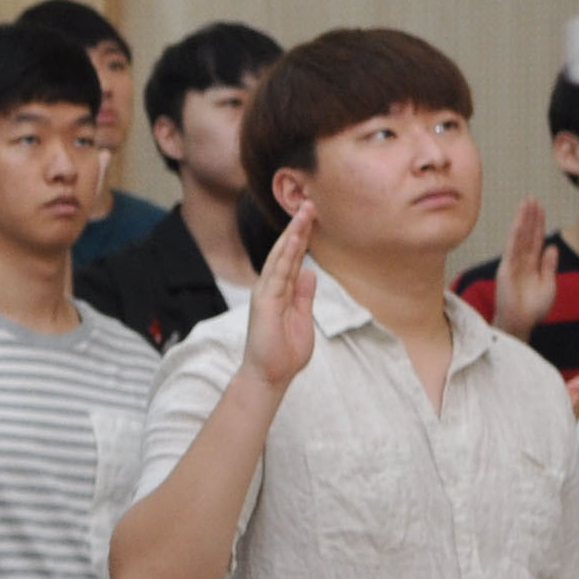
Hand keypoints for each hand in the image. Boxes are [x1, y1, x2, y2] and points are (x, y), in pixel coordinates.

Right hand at [241, 205, 321, 391]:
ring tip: (305, 211)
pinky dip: (286, 253)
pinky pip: (278, 272)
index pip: (293, 257)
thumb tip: (309, 272)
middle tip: (310, 203)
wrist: (271, 375)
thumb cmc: (285, 351)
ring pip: (281, 256)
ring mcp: (266, 292)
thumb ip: (304, 294)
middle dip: (298, 227)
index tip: (313, 216)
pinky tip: (295, 238)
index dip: (303, 236)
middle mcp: (271, 287)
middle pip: (286, 251)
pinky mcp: (264, 301)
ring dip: (293, 233)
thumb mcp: (302, 317)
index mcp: (282, 290)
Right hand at [492, 198, 558, 336]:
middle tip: (533, 198)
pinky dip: (515, 233)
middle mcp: (522, 261)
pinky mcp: (507, 268)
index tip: (540, 207)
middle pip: (527, 234)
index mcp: (533, 265)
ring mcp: (513, 263)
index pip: (536, 239)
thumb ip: (549, 266)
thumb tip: (552, 247)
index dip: (539, 223)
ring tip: (527, 202)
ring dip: (523, 219)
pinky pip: (512, 247)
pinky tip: (518, 221)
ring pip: (520, 237)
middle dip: (530, 216)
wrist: (521, 323)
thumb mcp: (549, 285)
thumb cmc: (533, 309)